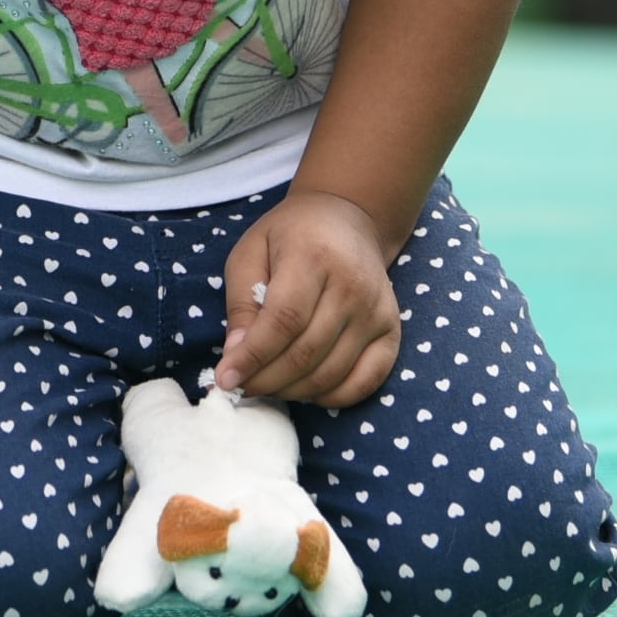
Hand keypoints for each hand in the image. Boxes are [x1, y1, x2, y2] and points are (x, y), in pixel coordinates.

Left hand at [214, 189, 403, 409]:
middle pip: (307, 352)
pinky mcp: (391, 330)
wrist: (347, 220)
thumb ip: (241, 304)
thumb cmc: (290, 237)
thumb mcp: (250, 253)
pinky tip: (307, 390)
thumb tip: (236, 356)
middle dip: (267, 380)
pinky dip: (333, 397)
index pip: (284, 319)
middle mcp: (352, 285)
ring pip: (332, 373)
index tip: (226, 379)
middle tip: (243, 385)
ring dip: (293, 391)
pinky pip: (367, 381)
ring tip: (268, 385)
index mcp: (313, 256)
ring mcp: (376, 310)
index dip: (254, 356)